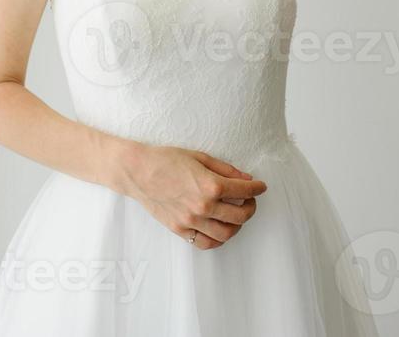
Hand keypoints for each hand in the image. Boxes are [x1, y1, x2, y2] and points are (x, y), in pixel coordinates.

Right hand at [119, 144, 267, 249]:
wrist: (138, 171)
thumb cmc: (167, 159)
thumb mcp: (200, 157)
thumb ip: (226, 169)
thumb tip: (246, 178)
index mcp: (210, 185)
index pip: (245, 191)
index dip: (257, 188)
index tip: (261, 186)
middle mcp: (203, 206)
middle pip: (240, 215)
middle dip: (251, 207)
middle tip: (250, 201)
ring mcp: (192, 221)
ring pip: (226, 233)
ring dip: (237, 225)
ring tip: (236, 216)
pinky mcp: (180, 230)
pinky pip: (206, 243)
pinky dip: (218, 239)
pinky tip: (220, 229)